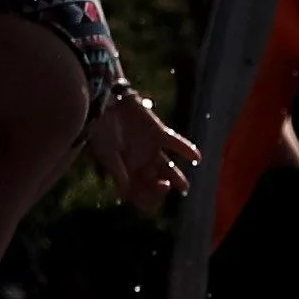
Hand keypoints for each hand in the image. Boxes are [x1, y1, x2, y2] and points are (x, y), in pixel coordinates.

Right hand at [89, 90, 198, 212]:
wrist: (107, 102)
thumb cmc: (101, 129)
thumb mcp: (107, 153)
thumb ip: (118, 172)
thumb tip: (124, 194)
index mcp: (125, 170)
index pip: (137, 192)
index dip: (145, 197)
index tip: (148, 193)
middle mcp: (139, 162)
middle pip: (154, 182)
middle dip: (160, 188)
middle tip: (165, 186)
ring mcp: (150, 149)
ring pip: (167, 167)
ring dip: (176, 177)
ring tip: (184, 188)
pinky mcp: (159, 133)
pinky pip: (176, 143)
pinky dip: (186, 150)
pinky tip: (197, 158)